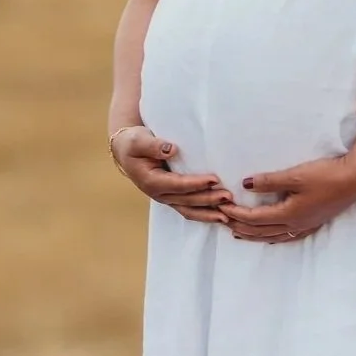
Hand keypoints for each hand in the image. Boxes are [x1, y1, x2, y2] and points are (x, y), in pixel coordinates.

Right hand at [110, 126, 232, 222]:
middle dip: (208, 200)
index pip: (178, 184)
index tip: (214, 179)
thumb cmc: (133, 143)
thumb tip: (171, 149)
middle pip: (187, 201)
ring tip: (227, 214)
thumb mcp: (138, 140)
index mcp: (151, 181)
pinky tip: (219, 215)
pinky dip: (204, 213)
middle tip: (228, 197)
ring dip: (208, 212)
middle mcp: (159, 194)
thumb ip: (153, 145)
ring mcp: (166, 197)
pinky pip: (189, 209)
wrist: (126, 151)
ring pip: (189, 210)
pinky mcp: (172, 197)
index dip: (196, 184)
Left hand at [220, 151, 355, 243]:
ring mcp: (305, 226)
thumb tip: (245, 185)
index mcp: (288, 214)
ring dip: (253, 235)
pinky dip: (272, 237)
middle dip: (240, 226)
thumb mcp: (295, 174)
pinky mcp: (313, 222)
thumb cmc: (326, 175)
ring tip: (238, 233)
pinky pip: (286, 236)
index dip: (236, 214)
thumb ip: (269, 181)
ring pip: (272, 236)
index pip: (254, 219)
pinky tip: (270, 236)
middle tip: (222, 221)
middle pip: (260, 231)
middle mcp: (294, 225)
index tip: (221, 208)